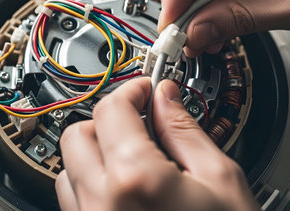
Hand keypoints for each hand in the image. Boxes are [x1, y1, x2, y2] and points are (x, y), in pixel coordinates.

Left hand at [56, 77, 257, 210]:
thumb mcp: (221, 181)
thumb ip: (186, 130)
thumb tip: (167, 97)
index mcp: (135, 180)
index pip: (112, 109)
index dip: (132, 90)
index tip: (147, 89)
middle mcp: (99, 204)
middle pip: (79, 133)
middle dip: (108, 119)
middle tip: (140, 121)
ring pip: (68, 166)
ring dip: (96, 151)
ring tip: (134, 156)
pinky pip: (71, 199)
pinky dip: (91, 182)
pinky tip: (124, 187)